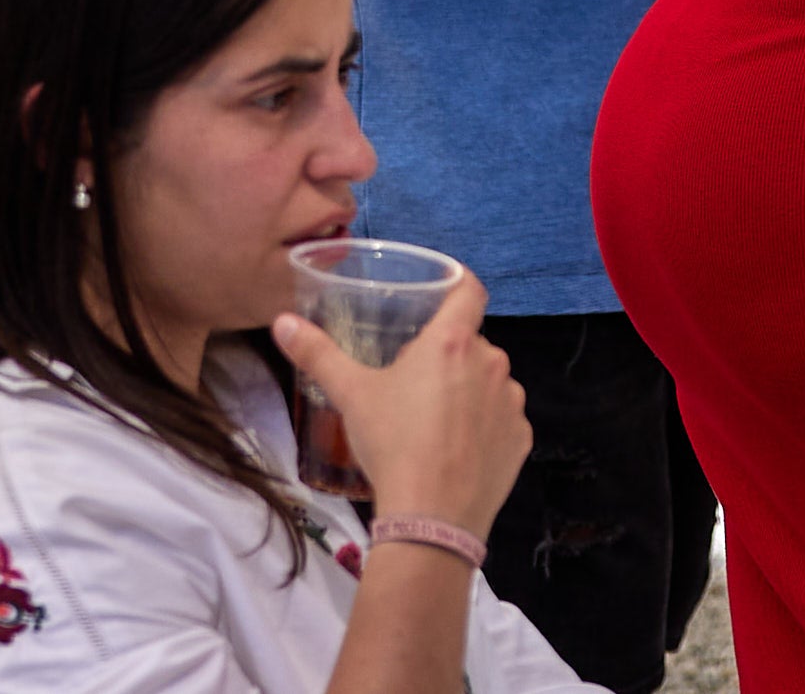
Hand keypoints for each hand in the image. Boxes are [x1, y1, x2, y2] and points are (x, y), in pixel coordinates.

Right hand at [269, 276, 527, 536]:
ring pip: (490, 382)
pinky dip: (485, 428)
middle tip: (414, 384)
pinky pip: (503, 420)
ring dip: (469, 391)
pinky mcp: (522, 439)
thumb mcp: (350, 395)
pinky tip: (459, 452)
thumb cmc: (392, 445)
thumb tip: (281, 322)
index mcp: (454, 341)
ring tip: (435, 423)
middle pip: (472, 343)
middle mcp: (493, 362)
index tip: (440, 296)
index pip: (469, 290)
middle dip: (448, 356)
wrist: (431, 519)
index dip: (457, 286)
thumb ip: (317, 354)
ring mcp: (512, 403)